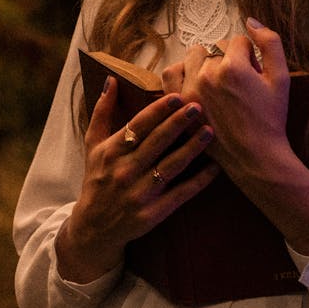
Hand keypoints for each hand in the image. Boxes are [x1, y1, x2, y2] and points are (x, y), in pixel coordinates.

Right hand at [56, 78, 219, 282]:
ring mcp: (139, 193)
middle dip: (178, 123)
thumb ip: (102, 112)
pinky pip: (180, 194)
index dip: (157, 110)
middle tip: (199, 106)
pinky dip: (199, 181)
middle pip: (156, 143)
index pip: (138, 126)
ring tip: (210, 131)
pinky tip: (215, 167)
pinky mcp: (153, 213)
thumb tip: (111, 79)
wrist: (94, 228)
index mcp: (111, 152)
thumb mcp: (93, 146)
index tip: (176, 95)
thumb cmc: (97, 179)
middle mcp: (124, 171)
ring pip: (170, 166)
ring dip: (192, 148)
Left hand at [163, 21, 290, 178]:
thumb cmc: (271, 119)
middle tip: (238, 84)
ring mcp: (190, 91)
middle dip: (228, 61)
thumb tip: (251, 20)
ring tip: (217, 83)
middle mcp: (207, 75)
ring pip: (194, 57)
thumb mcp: (281, 78)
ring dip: (205, 63)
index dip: (250, 57)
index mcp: (233, 67)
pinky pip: (170, 74)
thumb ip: (270, 43)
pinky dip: (182, 72)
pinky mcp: (179, 105)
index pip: (238, 42)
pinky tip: (194, 82)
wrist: (255, 157)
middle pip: (217, 49)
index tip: (254, 75)